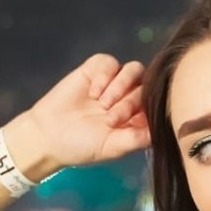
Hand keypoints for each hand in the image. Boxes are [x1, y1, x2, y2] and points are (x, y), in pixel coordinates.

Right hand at [27, 54, 150, 166]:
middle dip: (130, 103)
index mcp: (139, 117)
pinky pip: (110, 62)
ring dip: (121, 86)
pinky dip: (104, 76)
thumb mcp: (113, 147)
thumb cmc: (82, 146)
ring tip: (103, 104)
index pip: (158, 104)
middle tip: (110, 120)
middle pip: (147, 87)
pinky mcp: (96, 70)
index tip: (131, 124)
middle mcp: (130, 97)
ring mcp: (114, 82)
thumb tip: (163, 130)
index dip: (150, 111)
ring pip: (134, 70)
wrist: (47, 135)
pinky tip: (92, 93)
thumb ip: (138, 138)